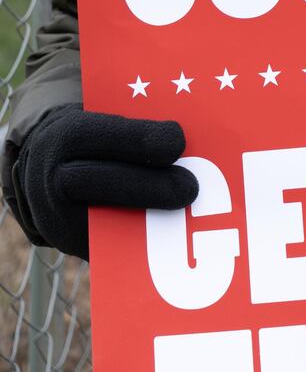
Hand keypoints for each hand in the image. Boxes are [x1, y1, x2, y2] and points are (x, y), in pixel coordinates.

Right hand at [13, 105, 198, 257]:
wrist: (47, 170)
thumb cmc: (97, 141)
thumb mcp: (107, 122)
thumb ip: (140, 129)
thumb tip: (192, 141)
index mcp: (66, 134)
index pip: (101, 134)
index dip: (141, 138)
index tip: (179, 141)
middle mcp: (52, 176)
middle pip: (100, 181)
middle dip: (149, 186)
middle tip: (191, 188)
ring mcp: (56, 217)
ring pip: (102, 223)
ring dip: (148, 221)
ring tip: (189, 218)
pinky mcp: (69, 246)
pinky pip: (106, 249)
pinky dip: (140, 246)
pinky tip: (174, 241)